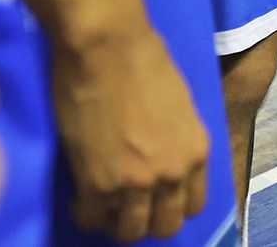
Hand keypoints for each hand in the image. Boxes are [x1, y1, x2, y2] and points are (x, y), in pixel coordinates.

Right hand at [52, 23, 208, 241]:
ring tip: (101, 204)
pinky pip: (91, 218)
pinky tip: (80, 197)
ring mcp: (135, 183)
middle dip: (145, 221)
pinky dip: (85, 212)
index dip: (171, 206)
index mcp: (196, 152)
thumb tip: (163, 155)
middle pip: (164, 226)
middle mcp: (172, 174)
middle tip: (125, 206)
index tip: (154, 200)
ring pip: (128, 231)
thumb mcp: (179, 106)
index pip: (193, 206)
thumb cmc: (143, 60)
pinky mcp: (97, 184)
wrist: (107, 47)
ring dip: (114, 222)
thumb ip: (175, 139)